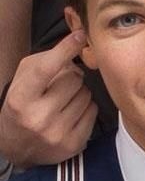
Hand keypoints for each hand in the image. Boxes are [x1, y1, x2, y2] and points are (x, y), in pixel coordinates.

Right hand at [0, 32, 97, 166]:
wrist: (16, 145)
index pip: (46, 69)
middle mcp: (37, 118)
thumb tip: (78, 44)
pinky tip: (72, 111)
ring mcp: (56, 134)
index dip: (65, 49)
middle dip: (72, 76)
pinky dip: (86, 107)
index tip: (80, 35)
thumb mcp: (24, 76)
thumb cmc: (23, 102)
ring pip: (87, 94)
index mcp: (21, 98)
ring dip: (80, 91)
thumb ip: (48, 58)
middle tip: (61, 83)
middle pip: (74, 79)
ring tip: (65, 99)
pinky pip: (93, 110)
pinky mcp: (73, 145)